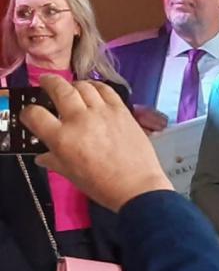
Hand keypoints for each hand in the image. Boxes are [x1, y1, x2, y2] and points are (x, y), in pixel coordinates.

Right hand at [21, 76, 172, 211]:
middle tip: (46, 83)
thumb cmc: (103, 186)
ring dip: (74, 85)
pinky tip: (94, 90)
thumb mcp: (71, 176)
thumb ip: (54, 161)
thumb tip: (42, 157)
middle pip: (59, 89)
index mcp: (63, 139)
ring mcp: (102, 113)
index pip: (35, 115)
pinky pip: (106, 90)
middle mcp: (80, 120)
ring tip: (72, 89)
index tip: (31, 115)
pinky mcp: (121, 110)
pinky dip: (96, 87)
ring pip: (82, 86)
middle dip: (48, 82)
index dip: (28, 113)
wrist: (137, 188)